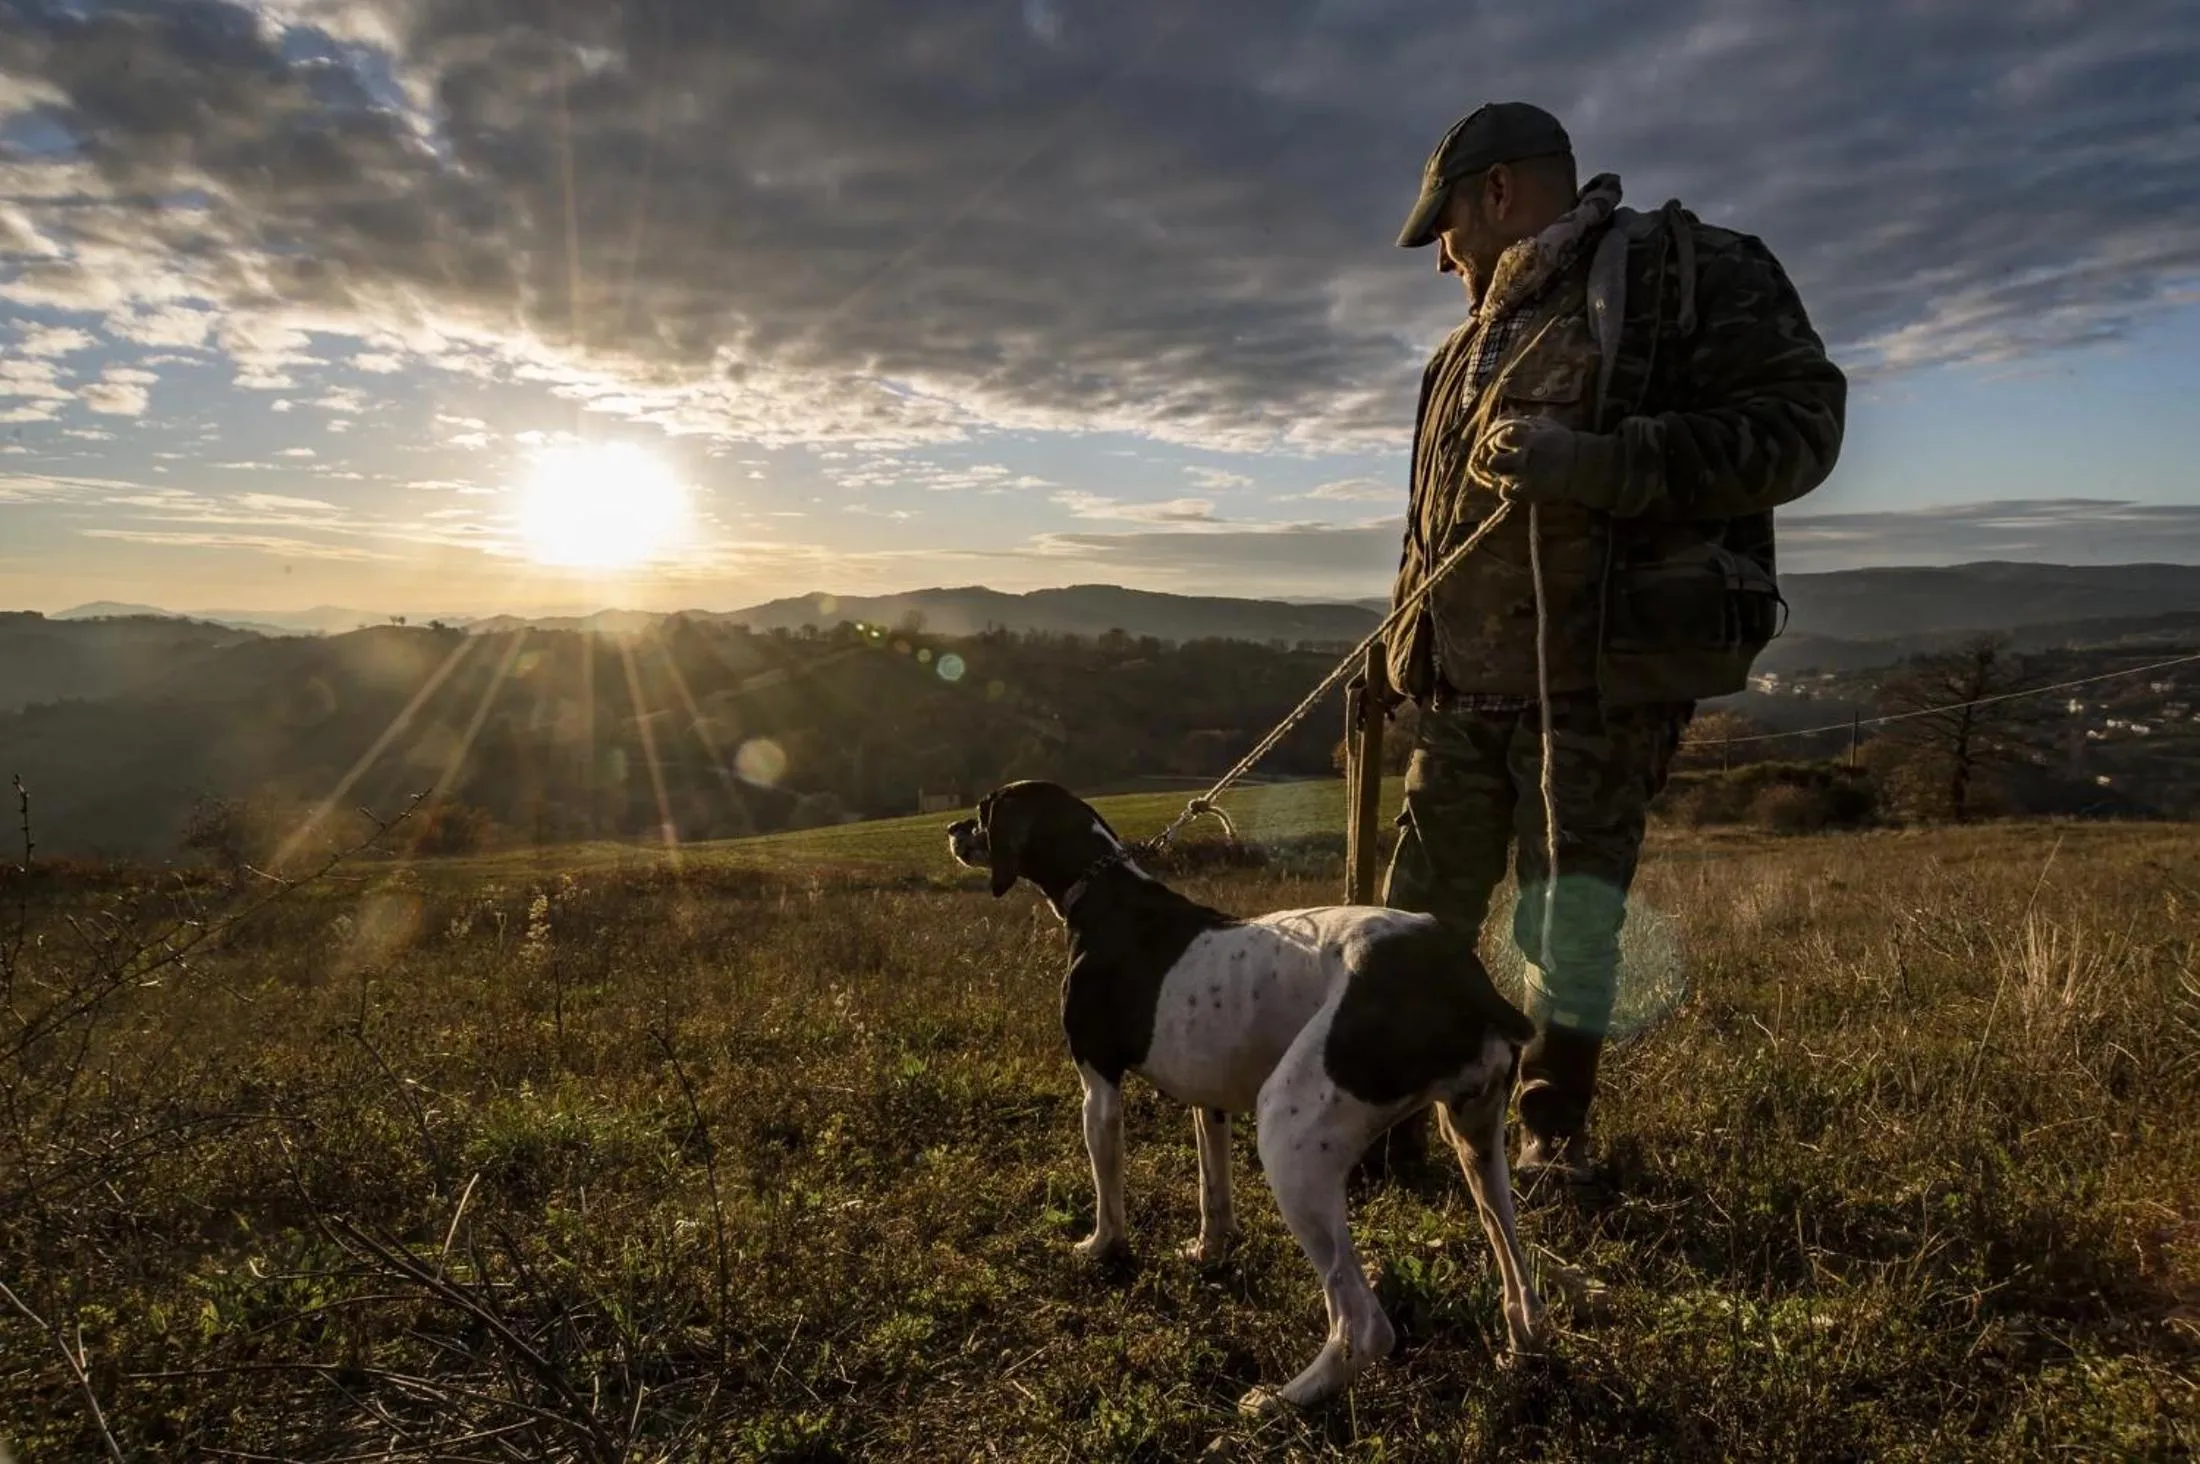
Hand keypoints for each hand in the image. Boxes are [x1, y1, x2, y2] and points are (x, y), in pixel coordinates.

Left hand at [1470, 415, 1623, 512]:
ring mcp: (1524, 477)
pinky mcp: (1529, 492)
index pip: (1500, 439)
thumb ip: (1527, 421)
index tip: (1508, 443)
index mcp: (1527, 440)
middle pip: (1493, 462)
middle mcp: (1522, 458)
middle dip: (1498, 461)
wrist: (1584, 465)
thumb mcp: (1547, 425)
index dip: (1501, 442)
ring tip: (1515, 474)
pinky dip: (1508, 492)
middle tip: (1507, 461)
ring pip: (1500, 478)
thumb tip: (1508, 413)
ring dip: (1505, 475)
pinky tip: (1516, 487)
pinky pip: (1507, 494)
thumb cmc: (1565, 443)